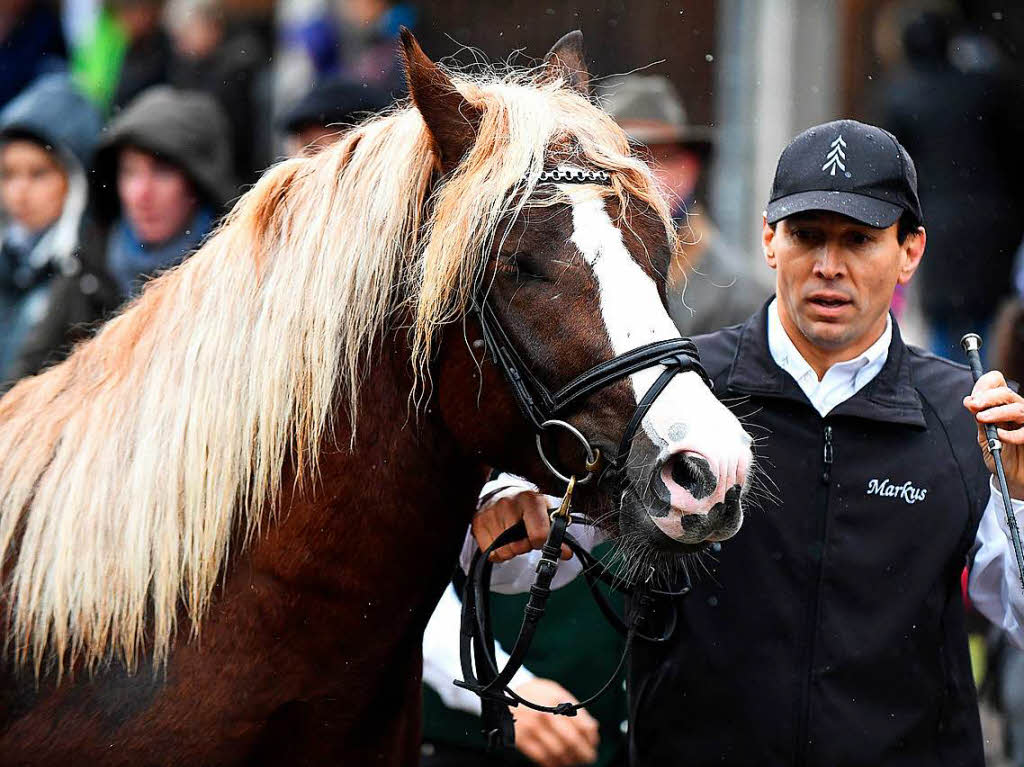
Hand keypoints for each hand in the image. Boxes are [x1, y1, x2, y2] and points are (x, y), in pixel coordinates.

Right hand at [472, 491, 570, 562]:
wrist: (501, 493)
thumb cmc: (526, 505)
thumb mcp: (545, 513)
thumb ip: (557, 533)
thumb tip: (566, 553)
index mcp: (530, 500)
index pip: (539, 535)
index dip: (542, 543)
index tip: (540, 539)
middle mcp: (508, 504)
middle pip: (519, 546)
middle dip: (524, 546)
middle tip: (524, 536)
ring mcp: (491, 513)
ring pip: (505, 551)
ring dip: (511, 549)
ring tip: (512, 536)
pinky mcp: (478, 523)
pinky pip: (491, 554)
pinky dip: (498, 552)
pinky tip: (501, 539)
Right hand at [511, 678, 599, 766]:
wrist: (505, 696)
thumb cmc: (536, 694)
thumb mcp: (556, 692)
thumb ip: (574, 709)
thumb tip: (593, 728)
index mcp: (555, 700)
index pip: (581, 725)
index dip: (591, 738)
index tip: (594, 744)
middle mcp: (544, 714)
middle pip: (571, 741)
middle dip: (583, 753)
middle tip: (589, 758)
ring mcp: (531, 728)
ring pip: (557, 752)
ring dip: (570, 760)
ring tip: (575, 760)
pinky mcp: (521, 739)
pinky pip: (541, 757)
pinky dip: (553, 764)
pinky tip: (559, 763)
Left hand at [964, 370, 1023, 497]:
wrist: (1010, 477)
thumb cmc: (999, 454)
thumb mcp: (984, 436)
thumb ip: (978, 418)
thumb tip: (969, 401)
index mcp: (1003, 405)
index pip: (998, 383)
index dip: (984, 386)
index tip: (971, 398)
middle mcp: (1017, 410)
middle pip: (1006, 393)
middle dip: (987, 396)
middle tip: (973, 405)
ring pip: (1018, 408)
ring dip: (997, 412)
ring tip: (982, 419)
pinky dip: (1012, 434)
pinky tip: (1000, 436)